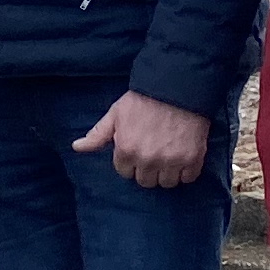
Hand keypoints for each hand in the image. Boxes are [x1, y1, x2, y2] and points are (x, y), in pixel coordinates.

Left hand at [73, 89, 208, 189]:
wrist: (177, 86)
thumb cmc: (144, 99)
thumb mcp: (116, 113)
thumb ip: (98, 135)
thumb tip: (77, 147)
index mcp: (126, 150)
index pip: (125, 172)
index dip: (130, 160)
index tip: (138, 148)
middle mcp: (148, 160)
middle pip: (146, 181)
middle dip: (148, 168)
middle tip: (154, 151)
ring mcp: (171, 161)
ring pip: (166, 183)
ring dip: (167, 172)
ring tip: (169, 154)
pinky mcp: (192, 159)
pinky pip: (188, 178)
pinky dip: (187, 170)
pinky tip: (183, 156)